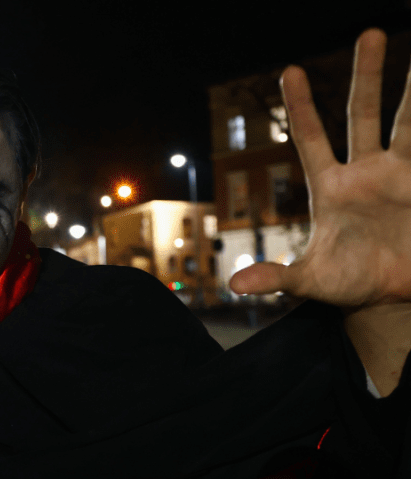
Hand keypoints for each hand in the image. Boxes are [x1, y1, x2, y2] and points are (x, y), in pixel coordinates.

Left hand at [230, 29, 410, 306]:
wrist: (387, 297)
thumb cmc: (345, 282)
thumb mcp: (309, 281)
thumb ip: (276, 278)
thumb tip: (233, 285)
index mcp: (330, 187)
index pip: (311, 139)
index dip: (301, 107)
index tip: (288, 70)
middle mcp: (365, 172)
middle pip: (364, 115)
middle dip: (367, 76)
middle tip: (368, 33)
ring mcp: (399, 176)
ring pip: (409, 124)